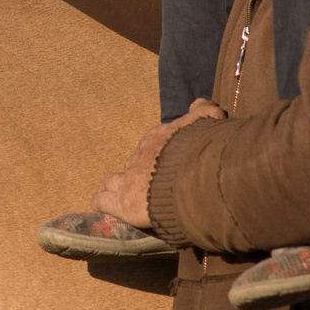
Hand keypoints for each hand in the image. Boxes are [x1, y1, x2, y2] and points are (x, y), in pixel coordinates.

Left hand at [92, 99, 225, 229]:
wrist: (192, 176)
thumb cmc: (199, 150)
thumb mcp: (205, 123)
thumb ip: (203, 112)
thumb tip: (199, 102)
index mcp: (157, 139)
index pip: (153, 145)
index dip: (160, 156)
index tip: (170, 165)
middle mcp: (140, 157)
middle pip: (134, 163)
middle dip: (141, 173)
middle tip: (155, 185)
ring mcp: (129, 180)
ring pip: (114, 180)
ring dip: (119, 186)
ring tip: (130, 197)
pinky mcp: (124, 203)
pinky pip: (103, 200)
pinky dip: (104, 203)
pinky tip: (108, 207)